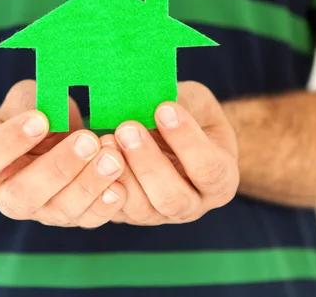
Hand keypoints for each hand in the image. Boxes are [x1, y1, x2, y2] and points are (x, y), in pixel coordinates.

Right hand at [0, 80, 126, 227]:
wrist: (55, 136)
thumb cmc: (36, 112)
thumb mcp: (26, 98)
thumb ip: (30, 103)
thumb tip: (49, 112)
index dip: (9, 142)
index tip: (40, 118)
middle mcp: (7, 195)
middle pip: (24, 194)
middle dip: (59, 168)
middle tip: (88, 141)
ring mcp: (40, 211)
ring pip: (60, 210)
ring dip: (88, 185)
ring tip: (112, 158)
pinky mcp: (72, 217)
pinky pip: (88, 218)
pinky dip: (106, 204)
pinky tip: (120, 186)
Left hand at [108, 81, 238, 225]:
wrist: (168, 134)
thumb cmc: (188, 115)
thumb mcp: (195, 101)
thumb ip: (184, 102)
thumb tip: (159, 102)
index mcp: (220, 179)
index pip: (209, 168)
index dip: (187, 140)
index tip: (163, 109)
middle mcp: (194, 205)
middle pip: (173, 198)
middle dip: (148, 163)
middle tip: (128, 128)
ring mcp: (160, 215)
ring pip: (142, 208)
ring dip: (122, 173)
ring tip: (107, 139)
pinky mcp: (130, 214)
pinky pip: (115, 209)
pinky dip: (102, 184)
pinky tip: (94, 156)